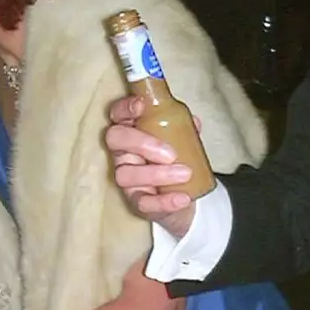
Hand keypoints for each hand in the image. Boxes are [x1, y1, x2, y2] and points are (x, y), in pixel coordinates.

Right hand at [105, 96, 196, 238]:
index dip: (125, 108)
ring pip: (126, 174)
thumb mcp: (182, 139)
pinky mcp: (135, 202)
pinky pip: (143, 203)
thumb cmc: (174, 159)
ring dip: (157, 174)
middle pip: (115, 139)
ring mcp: (126, 178)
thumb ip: (186, 129)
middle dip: (142, 142)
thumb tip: (194, 123)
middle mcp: (122, 152)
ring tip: (185, 173)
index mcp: (131, 131)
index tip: (141, 106)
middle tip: (171, 153)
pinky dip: (164, 201)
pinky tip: (183, 198)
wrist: (183, 194)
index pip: (117, 114)